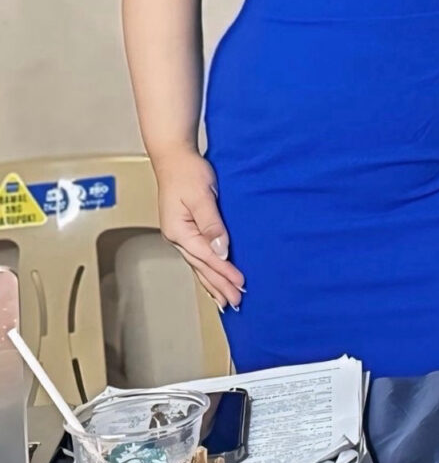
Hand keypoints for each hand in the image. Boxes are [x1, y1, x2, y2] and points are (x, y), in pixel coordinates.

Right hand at [155, 151, 242, 307]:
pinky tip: (214, 280)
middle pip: (201, 267)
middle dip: (219, 286)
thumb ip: (211, 224)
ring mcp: (180, 236)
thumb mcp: (202, 196)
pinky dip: (207, 271)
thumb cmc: (187, 173)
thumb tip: (220, 249)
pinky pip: (198, 257)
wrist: (174, 159)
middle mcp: (177, 237)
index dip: (224, 272)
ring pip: (199, 265)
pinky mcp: (186, 231)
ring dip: (213, 283)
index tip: (240, 284)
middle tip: (237, 303)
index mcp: (179, 231)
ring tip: (226, 301)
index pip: (206, 257)